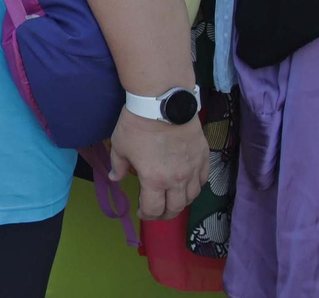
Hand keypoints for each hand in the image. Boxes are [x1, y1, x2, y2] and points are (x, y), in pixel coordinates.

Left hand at [107, 106, 207, 220]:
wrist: (162, 103)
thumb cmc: (137, 124)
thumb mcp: (120, 146)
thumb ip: (117, 165)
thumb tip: (115, 178)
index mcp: (154, 180)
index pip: (153, 209)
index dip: (146, 215)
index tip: (141, 212)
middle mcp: (177, 180)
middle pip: (175, 208)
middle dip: (165, 214)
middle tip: (157, 212)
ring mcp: (193, 169)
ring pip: (192, 197)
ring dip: (181, 202)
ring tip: (172, 200)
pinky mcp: (203, 157)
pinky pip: (203, 180)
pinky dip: (195, 186)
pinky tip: (188, 184)